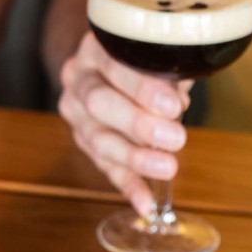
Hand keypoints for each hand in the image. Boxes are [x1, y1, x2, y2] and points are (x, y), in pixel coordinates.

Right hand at [58, 32, 190, 217]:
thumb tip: (176, 104)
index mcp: (96, 47)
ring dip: (135, 158)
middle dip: (139, 125)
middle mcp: (78, 78)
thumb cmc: (140, 55)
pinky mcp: (82, 140)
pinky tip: (146, 203)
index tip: (173, 106)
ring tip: (167, 168)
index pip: (114, 65)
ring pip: (98, 139)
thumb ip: (167, 73)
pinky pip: (104, 166)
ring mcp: (75, 112)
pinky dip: (128, 185)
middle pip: (99, 103)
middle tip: (175, 139)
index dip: (143, 88)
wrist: (107, 61)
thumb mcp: (155, 53)